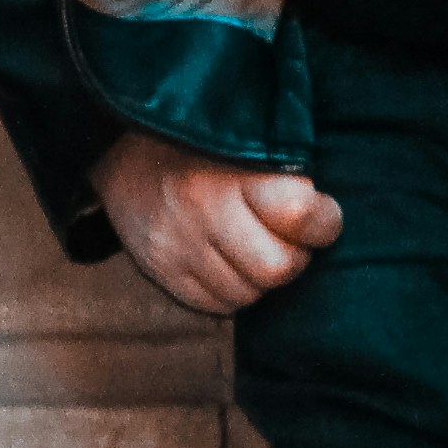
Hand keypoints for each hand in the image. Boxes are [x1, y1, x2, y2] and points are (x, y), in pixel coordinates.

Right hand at [90, 130, 343, 315]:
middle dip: (290, 259)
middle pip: (278, 268)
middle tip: (282, 239)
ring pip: (248, 295)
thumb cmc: (201, 146)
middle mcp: (204, 209)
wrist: (120, 150)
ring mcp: (178, 244)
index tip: (318, 215)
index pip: (301, 215)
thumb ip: (284, 174)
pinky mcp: (160, 270)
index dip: (323, 222)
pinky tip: (223, 262)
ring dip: (258, 278)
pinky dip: (228, 290)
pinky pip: (216, 305)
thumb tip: (327, 216)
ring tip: (248, 248)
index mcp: (234, 170)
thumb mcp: (243, 141)